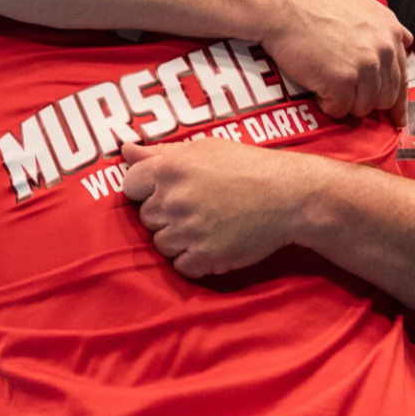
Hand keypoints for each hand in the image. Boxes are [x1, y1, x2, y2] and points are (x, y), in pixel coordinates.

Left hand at [119, 139, 317, 278]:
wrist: (290, 195)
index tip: (170, 191)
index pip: (130, 186)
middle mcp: (174, 199)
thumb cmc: (248, 167)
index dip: (148, 190)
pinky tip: (213, 244)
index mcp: (170, 168)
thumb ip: (160, 153)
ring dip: (180, 239)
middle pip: (147, 218)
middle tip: (199, 207)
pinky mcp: (204, 256)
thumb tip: (124, 149)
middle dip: (167, 215)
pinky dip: (195, 260)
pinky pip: (181, 266)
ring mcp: (188, 230)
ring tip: (208, 226)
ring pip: (162, 244)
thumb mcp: (204, 149)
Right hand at [260, 0, 411, 124]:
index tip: (397, 118)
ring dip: (344, 102)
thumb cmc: (312, 0)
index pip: (402, 77)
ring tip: (325, 83)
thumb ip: (381, 25)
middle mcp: (383, 49)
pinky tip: (315, 86)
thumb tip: (401, 39)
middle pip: (385, 97)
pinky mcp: (342, 81)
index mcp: (389, 31)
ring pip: (362, 107)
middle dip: (365, 100)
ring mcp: (364, 66)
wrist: (282, 4)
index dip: (398, 101)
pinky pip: (339, 109)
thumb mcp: (358, 2)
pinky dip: (325, 103)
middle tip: (343, 93)